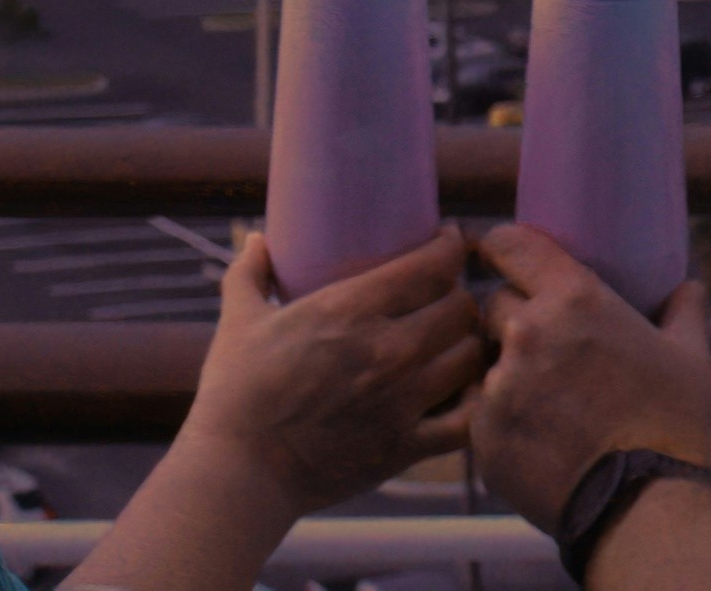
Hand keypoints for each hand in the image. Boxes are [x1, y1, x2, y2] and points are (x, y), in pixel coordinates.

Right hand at [180, 227, 482, 518]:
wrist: (239, 472)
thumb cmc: (236, 393)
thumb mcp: (238, 320)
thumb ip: (249, 273)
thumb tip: (256, 238)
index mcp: (350, 309)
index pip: (432, 264)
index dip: (451, 245)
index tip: (449, 241)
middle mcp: (387, 349)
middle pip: (461, 306)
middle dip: (459, 295)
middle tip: (448, 296)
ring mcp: (402, 400)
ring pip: (471, 356)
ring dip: (469, 344)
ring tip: (457, 341)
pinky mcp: (406, 446)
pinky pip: (467, 420)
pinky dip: (474, 403)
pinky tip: (462, 395)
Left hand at [471, 223, 710, 533]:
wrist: (652, 507)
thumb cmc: (676, 424)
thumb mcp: (690, 356)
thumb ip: (683, 312)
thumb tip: (689, 287)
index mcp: (573, 298)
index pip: (508, 244)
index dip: (503, 248)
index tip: (504, 259)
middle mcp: (527, 332)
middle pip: (492, 305)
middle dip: (511, 320)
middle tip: (542, 350)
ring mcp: (500, 386)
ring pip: (486, 363)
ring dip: (506, 375)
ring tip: (545, 405)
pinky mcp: (484, 437)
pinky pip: (482, 416)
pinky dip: (502, 423)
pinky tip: (537, 441)